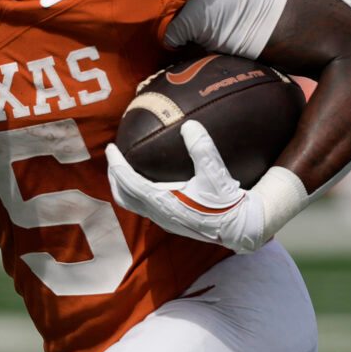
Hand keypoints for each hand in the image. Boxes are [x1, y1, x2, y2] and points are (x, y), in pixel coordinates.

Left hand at [104, 120, 304, 254]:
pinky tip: (150, 180)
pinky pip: (145, 206)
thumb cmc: (226, 201)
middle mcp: (158, 214)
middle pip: (123, 195)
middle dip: (114, 177)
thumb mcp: (215, 173)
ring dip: (124, 186)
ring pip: (133, 203)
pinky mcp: (172, 221)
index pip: (129, 182)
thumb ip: (202, 148)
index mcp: (162, 202)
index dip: (116, 164)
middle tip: (113, 158)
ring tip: (125, 169)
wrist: (240, 227)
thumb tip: (189, 124)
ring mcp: (164, 220)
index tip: (110, 148)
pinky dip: (138, 192)